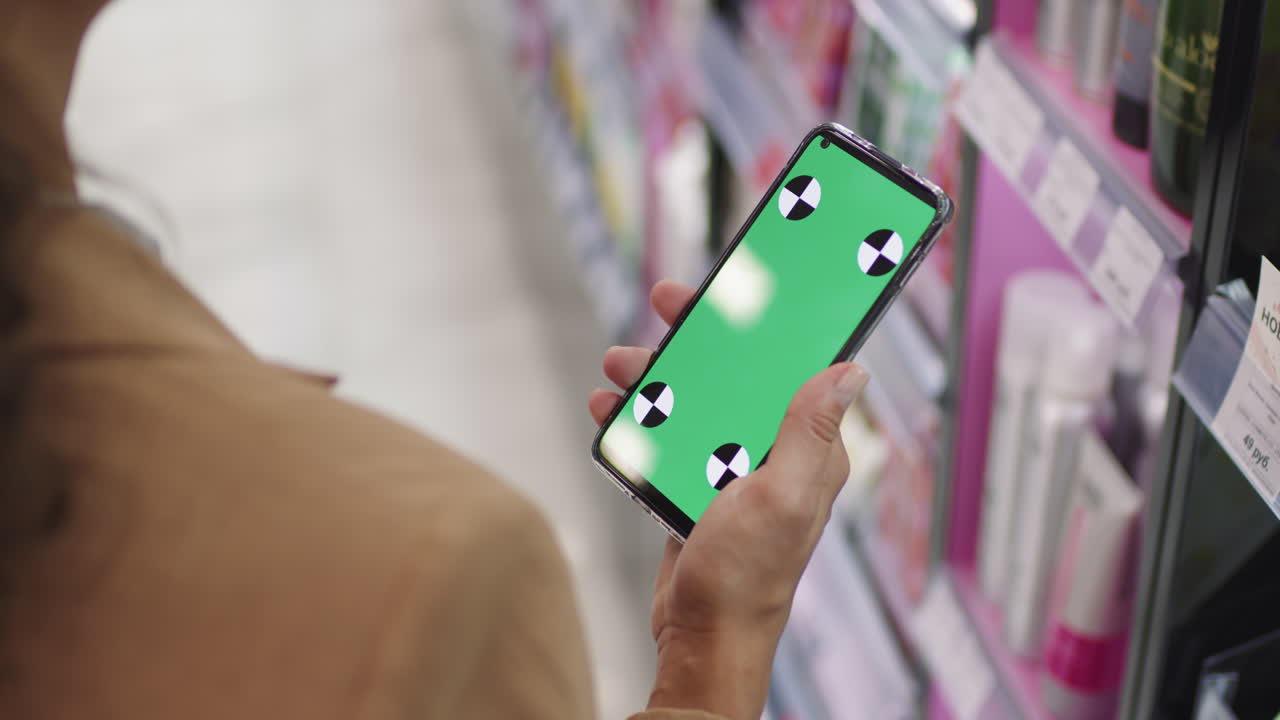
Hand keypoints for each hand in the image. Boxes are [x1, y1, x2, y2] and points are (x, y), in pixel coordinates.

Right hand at [589, 281, 868, 719]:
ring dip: (657, 378)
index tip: (743, 284)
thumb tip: (851, 369)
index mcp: (808, 451)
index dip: (770, 322)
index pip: (794, 367)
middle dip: (700, 338)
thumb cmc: (747, 578)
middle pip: (738, 374)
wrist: (700, 638)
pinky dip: (640, 421)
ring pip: (696, 401)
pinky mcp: (695, 486)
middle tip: (666, 303)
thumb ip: (809, 432)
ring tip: (617, 366)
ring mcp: (731, 468)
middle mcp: (774, 452)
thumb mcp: (781, 498)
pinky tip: (610, 410)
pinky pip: (668, 437)